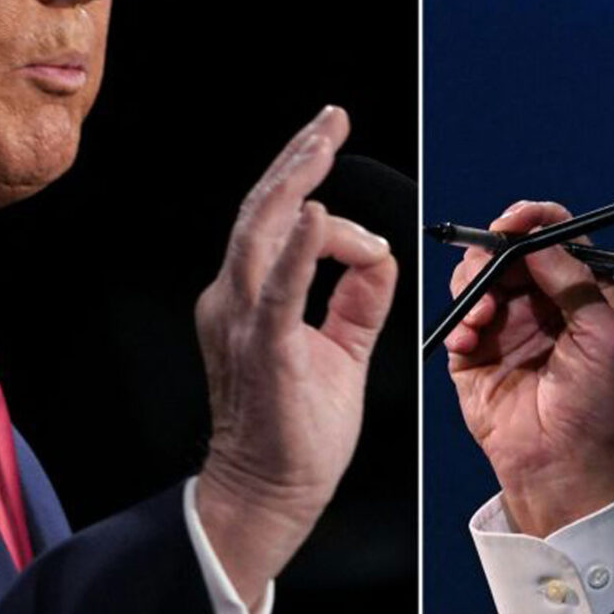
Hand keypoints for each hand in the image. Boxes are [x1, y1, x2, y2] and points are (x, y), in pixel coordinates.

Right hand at [193, 106, 397, 607]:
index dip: (313, 193)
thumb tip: (379, 253)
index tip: (341, 172)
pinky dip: (298, 248)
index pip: (279, 225)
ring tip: (324, 140)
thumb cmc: (297, 432)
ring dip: (298, 180)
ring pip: (263, 230)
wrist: (268, 494)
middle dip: (300, 157)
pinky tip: (317, 215)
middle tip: (331, 119)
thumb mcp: (339, 349)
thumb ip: (357, 299)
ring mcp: (243, 320)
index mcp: (248, 298)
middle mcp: (234, 298)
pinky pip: (279, 289)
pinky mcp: (264, 348)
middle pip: (263, 210)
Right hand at [446, 200, 613, 536]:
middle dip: (494, 251)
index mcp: (581, 294)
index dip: (535, 220)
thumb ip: (575, 281)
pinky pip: (457, 317)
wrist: (563, 467)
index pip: (557, 237)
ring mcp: (506, 325)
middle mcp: (541, 303)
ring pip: (477, 276)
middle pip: (509, 250)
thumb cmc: (598, 410)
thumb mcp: (606, 335)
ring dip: (474, 285)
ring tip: (483, 314)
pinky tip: (470, 338)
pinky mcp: (474, 352)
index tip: (515, 222)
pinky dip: (459, 319)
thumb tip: (541, 240)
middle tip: (490, 264)